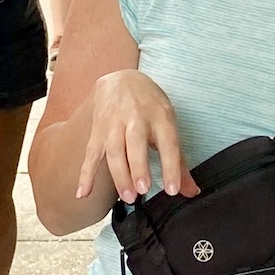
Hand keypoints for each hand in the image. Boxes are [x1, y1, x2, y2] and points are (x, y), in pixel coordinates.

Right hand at [77, 69, 197, 204]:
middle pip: (135, 144)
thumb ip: (178, 160)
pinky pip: (91, 153)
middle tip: (142, 190)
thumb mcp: (168, 124)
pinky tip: (84, 193)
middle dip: (138, 168)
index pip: (168, 143)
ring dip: (119, 175)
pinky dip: (86, 175)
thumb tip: (191, 190)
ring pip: (114, 150)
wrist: (121, 78)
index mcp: (160, 115)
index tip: (172, 189)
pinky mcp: (97, 130)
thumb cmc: (149, 105)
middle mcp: (135, 117)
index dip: (171, 167)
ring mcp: (113, 123)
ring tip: (127, 196)